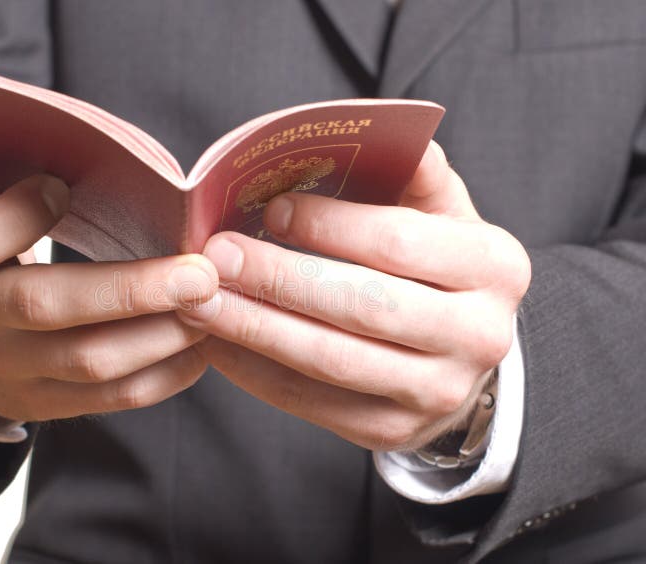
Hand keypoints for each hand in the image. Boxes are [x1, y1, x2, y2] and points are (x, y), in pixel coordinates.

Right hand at [0, 130, 217, 420]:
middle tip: (202, 273)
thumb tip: (26, 130)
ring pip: (91, 364)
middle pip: (47, 308)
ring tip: (215, 302)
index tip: (62, 187)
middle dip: (132, 291)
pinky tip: (201, 342)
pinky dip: (165, 372)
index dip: (15, 219)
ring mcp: (6, 372)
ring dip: (163, 335)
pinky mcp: (41, 402)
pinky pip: (111, 399)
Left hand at [179, 142, 529, 450]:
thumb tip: (372, 124)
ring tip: (200, 301)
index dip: (328, 226)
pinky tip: (219, 342)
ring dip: (254, 329)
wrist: (462, 350)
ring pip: (331, 361)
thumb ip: (412, 170)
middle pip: (363, 306)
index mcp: (494, 266)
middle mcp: (479, 336)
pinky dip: (257, 373)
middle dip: (279, 279)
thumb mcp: (442, 212)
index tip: (269, 209)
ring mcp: (438, 393)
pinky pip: (314, 403)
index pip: (399, 242)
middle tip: (215, 256)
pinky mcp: (394, 430)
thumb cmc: (437, 265)